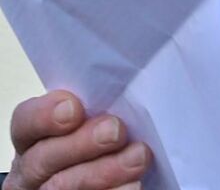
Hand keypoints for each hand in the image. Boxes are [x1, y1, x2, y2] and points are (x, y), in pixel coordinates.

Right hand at [6, 90, 150, 189]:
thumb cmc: (108, 140)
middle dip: (81, 143)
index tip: (73, 108)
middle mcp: (33, 169)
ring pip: (62, 187)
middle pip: (43, 158)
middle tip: (115, 131)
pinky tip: (133, 184)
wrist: (116, 175)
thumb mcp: (96, 119)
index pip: (25, 123)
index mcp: (34, 139)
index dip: (44, 115)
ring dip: (103, 171)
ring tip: (138, 158)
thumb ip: (97, 109)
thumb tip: (119, 94)